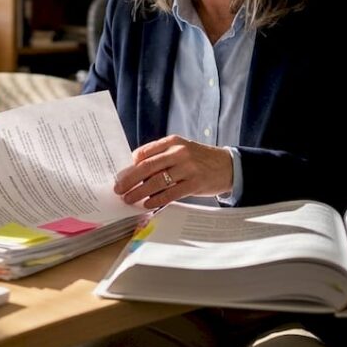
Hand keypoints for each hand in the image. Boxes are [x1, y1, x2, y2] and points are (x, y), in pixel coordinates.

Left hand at [114, 135, 232, 207]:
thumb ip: (161, 156)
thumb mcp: (182, 150)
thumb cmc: (199, 159)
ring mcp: (188, 168)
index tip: (119, 176)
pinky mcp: (195, 183)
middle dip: (129, 180)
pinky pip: (171, 193)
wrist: (228, 165)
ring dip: (140, 192)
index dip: (129, 166)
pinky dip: (157, 200)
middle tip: (118, 189)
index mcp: (173, 142)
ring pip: (157, 181)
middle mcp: (179, 152)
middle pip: (147, 167)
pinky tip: (148, 204)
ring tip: (129, 199)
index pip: (144, 152)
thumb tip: (134, 169)